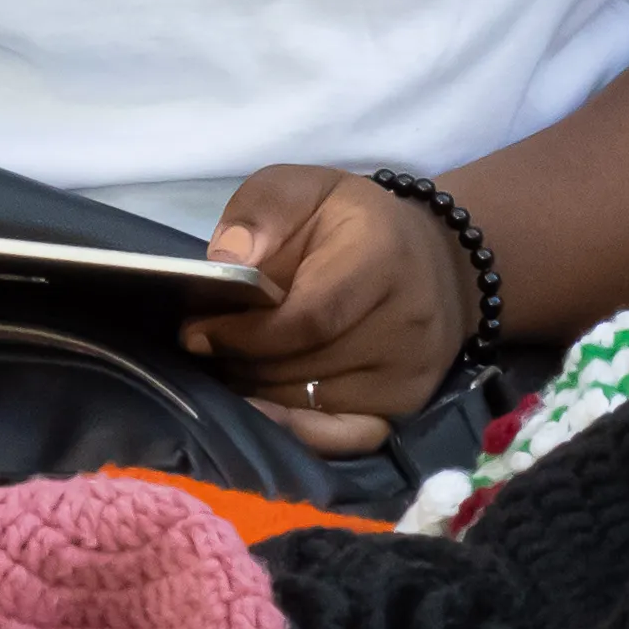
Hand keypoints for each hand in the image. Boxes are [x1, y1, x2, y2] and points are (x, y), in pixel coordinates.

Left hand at [181, 165, 478, 455]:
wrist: (432, 260)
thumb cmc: (352, 223)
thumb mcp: (304, 189)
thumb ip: (261, 211)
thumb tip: (225, 259)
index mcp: (381, 258)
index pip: (307, 318)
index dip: (244, 334)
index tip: (196, 332)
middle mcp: (406, 323)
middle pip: (303, 367)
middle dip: (240, 363)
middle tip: (204, 353)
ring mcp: (410, 372)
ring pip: (312, 404)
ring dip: (258, 393)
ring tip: (229, 368)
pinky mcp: (407, 405)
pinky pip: (345, 439)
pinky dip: (297, 433)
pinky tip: (262, 416)